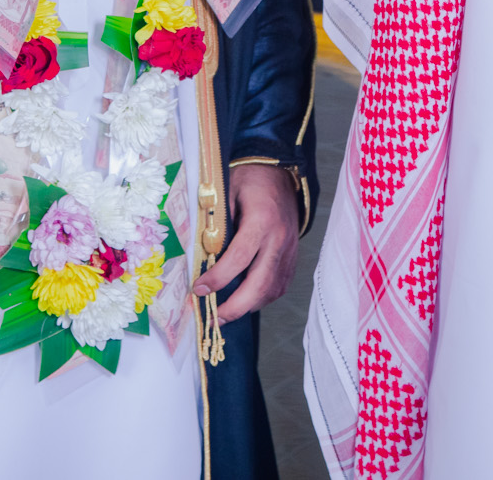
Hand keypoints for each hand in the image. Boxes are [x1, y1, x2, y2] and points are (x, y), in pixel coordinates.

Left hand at [190, 163, 300, 323]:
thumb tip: (202, 254)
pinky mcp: (293, 258)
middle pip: (261, 283)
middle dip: (236, 306)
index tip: (199, 289)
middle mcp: (279, 239)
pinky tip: (246, 301)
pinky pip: (279, 286)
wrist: (282, 174)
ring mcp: (289, 250)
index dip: (219, 278)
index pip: (240, 256)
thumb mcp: (227, 192)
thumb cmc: (250, 181)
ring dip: (249, 306)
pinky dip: (262, 298)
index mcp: (262, 220)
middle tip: (215, 317)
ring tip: (226, 313)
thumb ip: (218, 222)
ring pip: (272, 290)